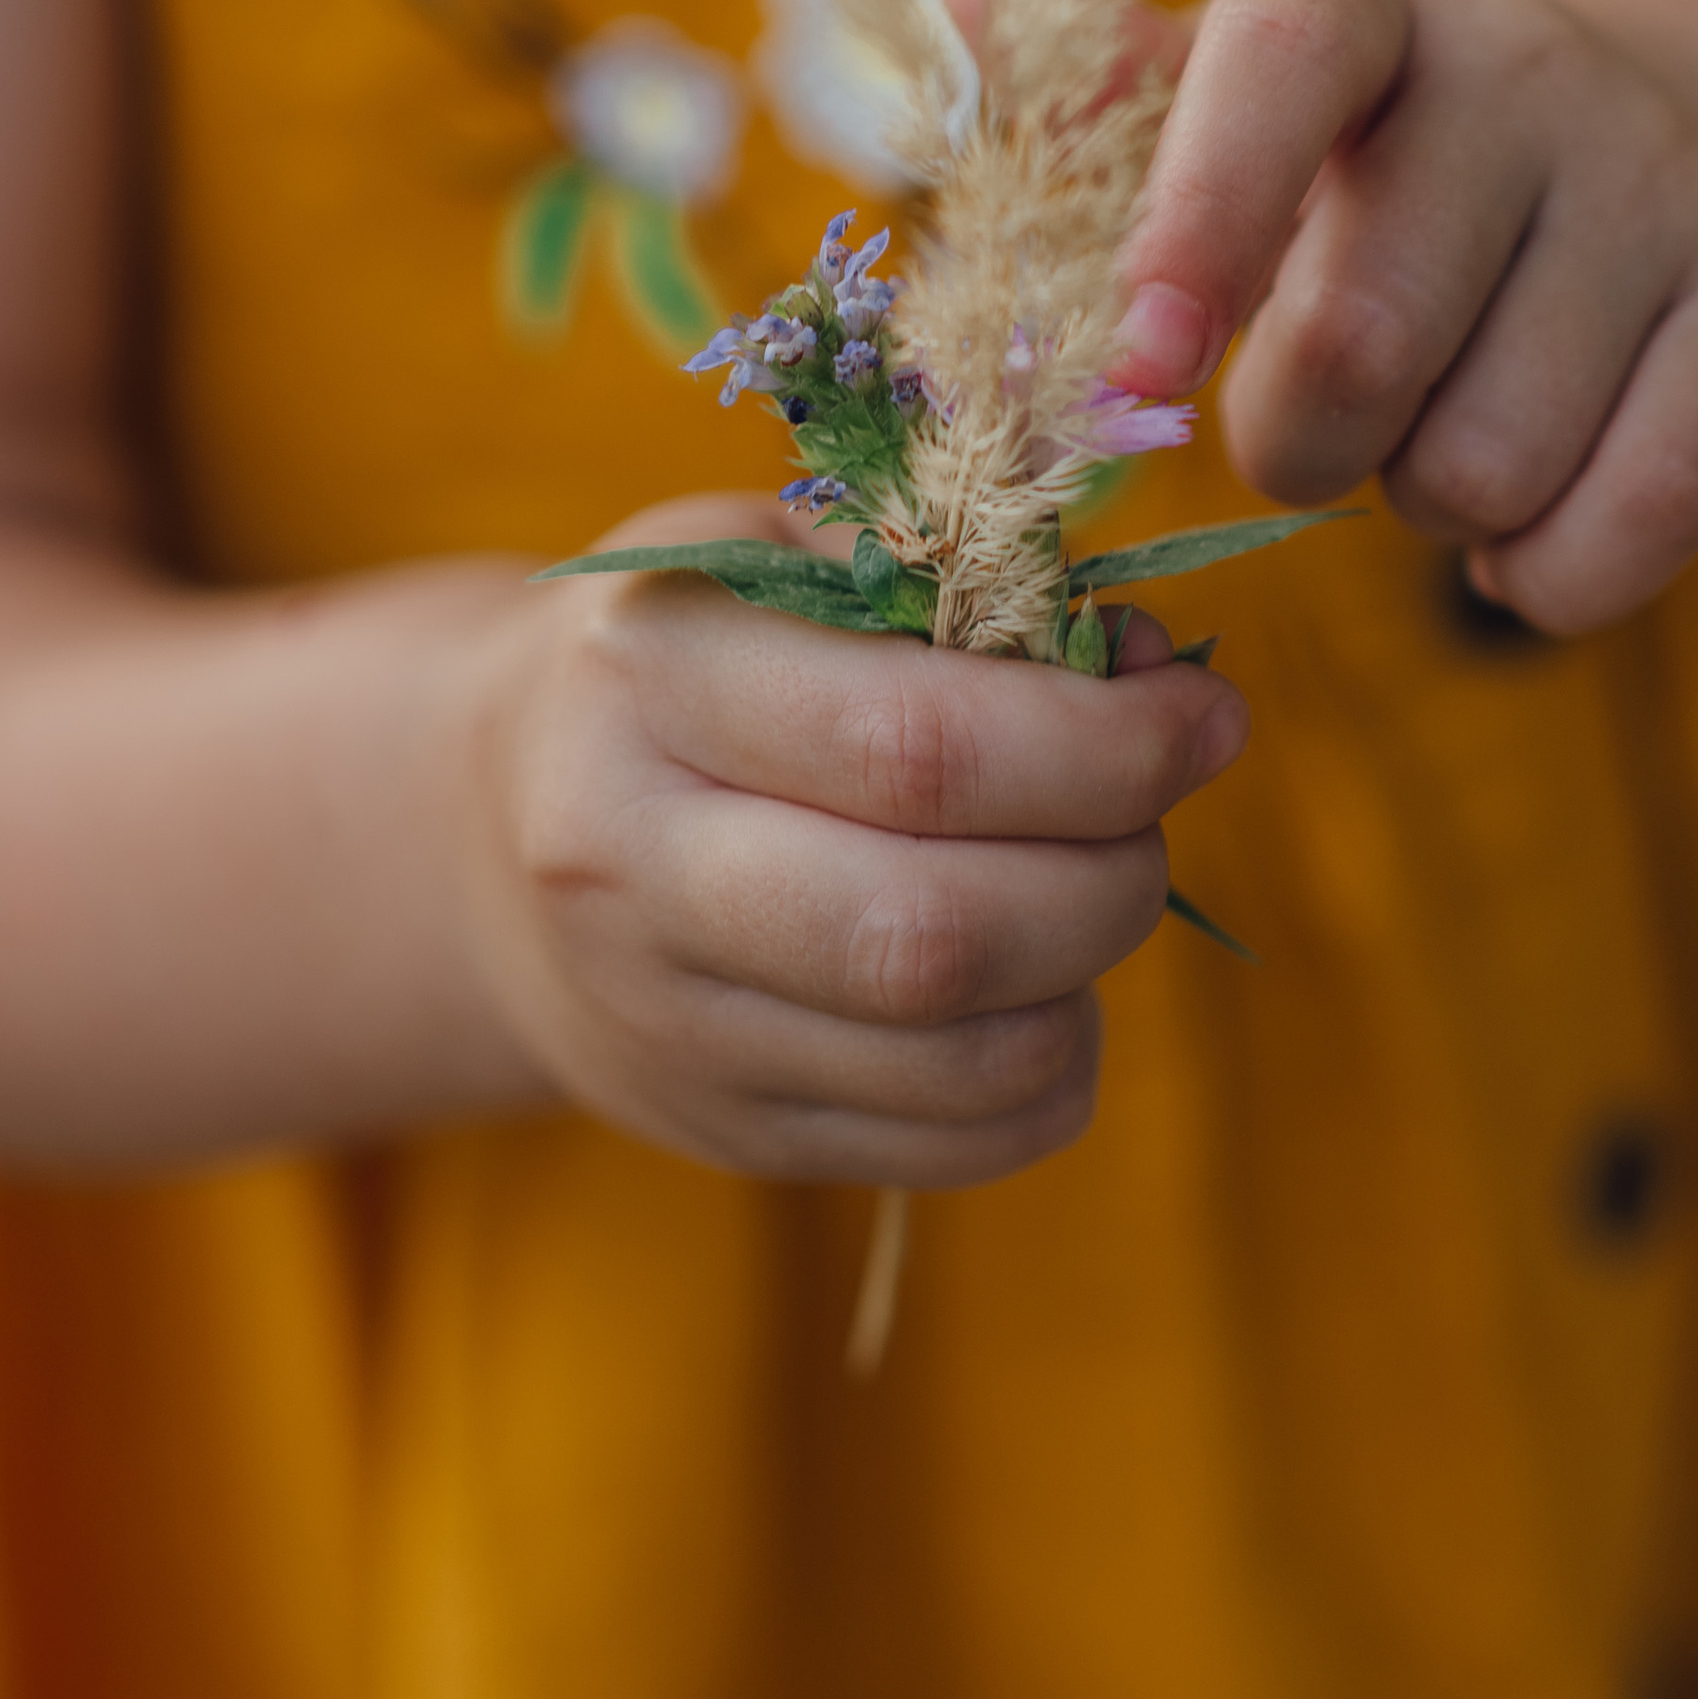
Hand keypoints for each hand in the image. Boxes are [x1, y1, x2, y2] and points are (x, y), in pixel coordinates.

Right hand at [462, 500, 1248, 1184]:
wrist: (490, 827)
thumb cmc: (692, 650)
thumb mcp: (779, 552)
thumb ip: (959, 579)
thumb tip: (1145, 657)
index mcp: (651, 681)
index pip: (920, 749)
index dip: (1108, 743)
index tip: (1207, 712)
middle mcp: (633, 867)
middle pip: (941, 931)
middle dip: (1114, 873)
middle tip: (1153, 812)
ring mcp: (669, 1023)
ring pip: (962, 1059)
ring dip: (1090, 976)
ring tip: (1089, 888)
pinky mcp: (723, 1129)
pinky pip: (956, 1146)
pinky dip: (1053, 1073)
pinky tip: (1038, 987)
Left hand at [1111, 0, 1697, 634]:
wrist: (1655, 158)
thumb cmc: (1370, 165)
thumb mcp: (1233, 113)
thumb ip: (1088, 86)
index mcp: (1361, 7)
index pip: (1281, 62)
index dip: (1199, 216)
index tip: (1139, 363)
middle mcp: (1524, 66)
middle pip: (1364, 338)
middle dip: (1295, 440)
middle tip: (1306, 424)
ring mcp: (1661, 179)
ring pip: (1488, 461)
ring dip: (1422, 502)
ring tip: (1432, 430)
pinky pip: (1632, 520)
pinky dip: (1544, 576)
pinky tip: (1518, 523)